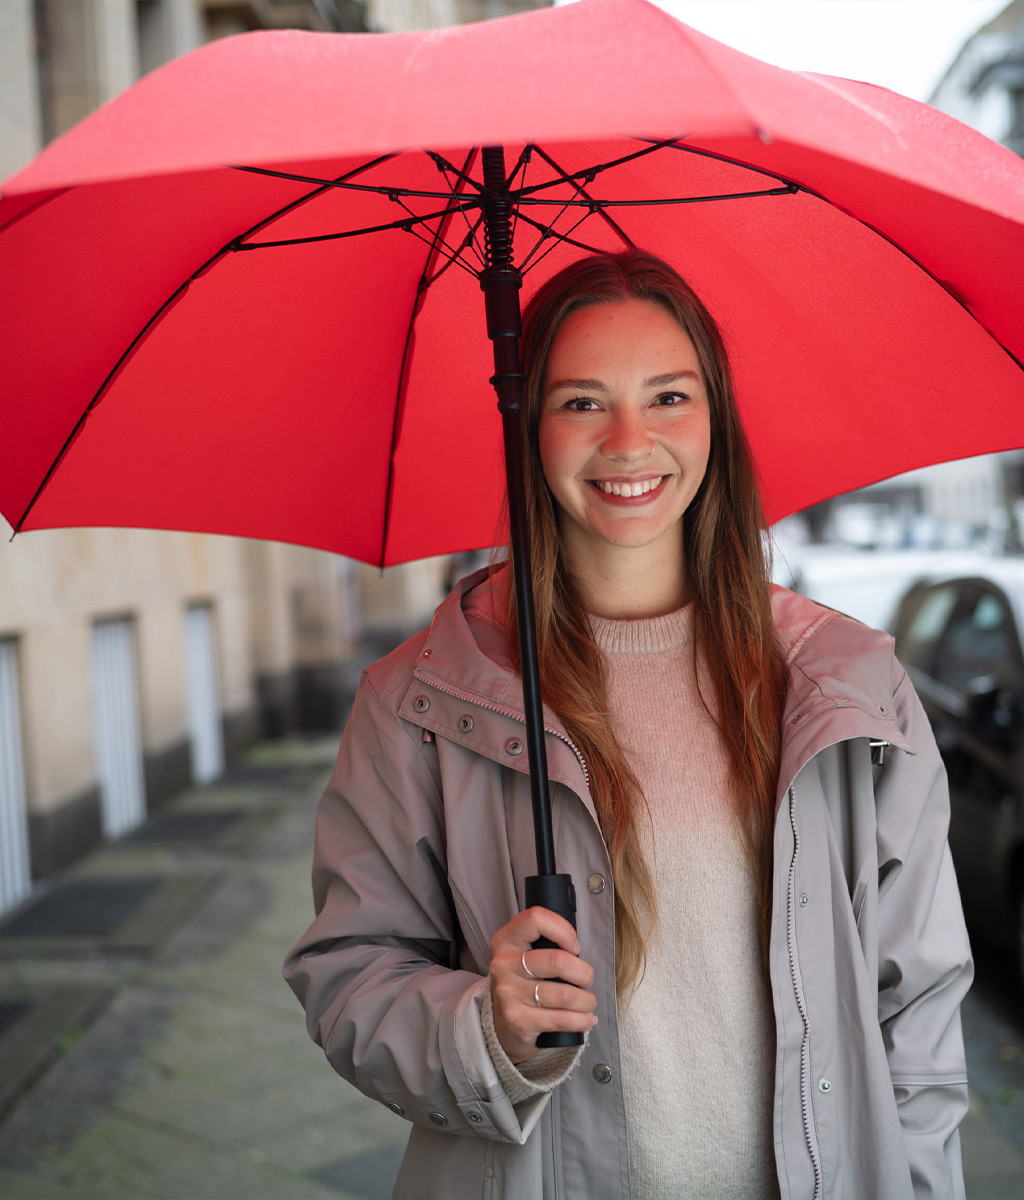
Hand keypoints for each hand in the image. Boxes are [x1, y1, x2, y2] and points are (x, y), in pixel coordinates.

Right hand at [488, 906, 597, 1063]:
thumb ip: (545, 942)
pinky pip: (560, 1020)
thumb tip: (577, 951)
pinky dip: (581, 1020)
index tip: (574, 947)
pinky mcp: (517, 1020)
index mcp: (506, 939)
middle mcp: (504, 964)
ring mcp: (508, 993)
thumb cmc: (522, 979)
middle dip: (584, 973)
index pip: (536, 919)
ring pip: (564, 994)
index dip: (564, 930)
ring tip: (588, 1001)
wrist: (500, 1018)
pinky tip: (587, 1018)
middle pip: (557, 961)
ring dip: (586, 1000)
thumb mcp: (524, 952)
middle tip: (586, 980)